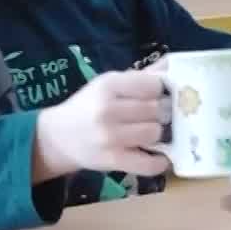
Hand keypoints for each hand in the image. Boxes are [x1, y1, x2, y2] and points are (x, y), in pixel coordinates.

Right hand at [33, 71, 171, 179]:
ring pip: (154, 132)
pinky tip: (158, 157)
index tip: (154, 96)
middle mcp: (108, 110)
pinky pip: (148, 164)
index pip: (153, 85)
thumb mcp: (110, 84)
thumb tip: (172, 64)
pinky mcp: (112, 160)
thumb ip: (141, 76)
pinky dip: (158, 163)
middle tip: (153, 116)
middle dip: (159, 113)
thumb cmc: (89, 106)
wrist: (58, 137)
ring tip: (147, 133)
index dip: (159, 91)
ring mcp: (110, 137)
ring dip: (156, 134)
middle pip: (156, 109)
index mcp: (109, 85)